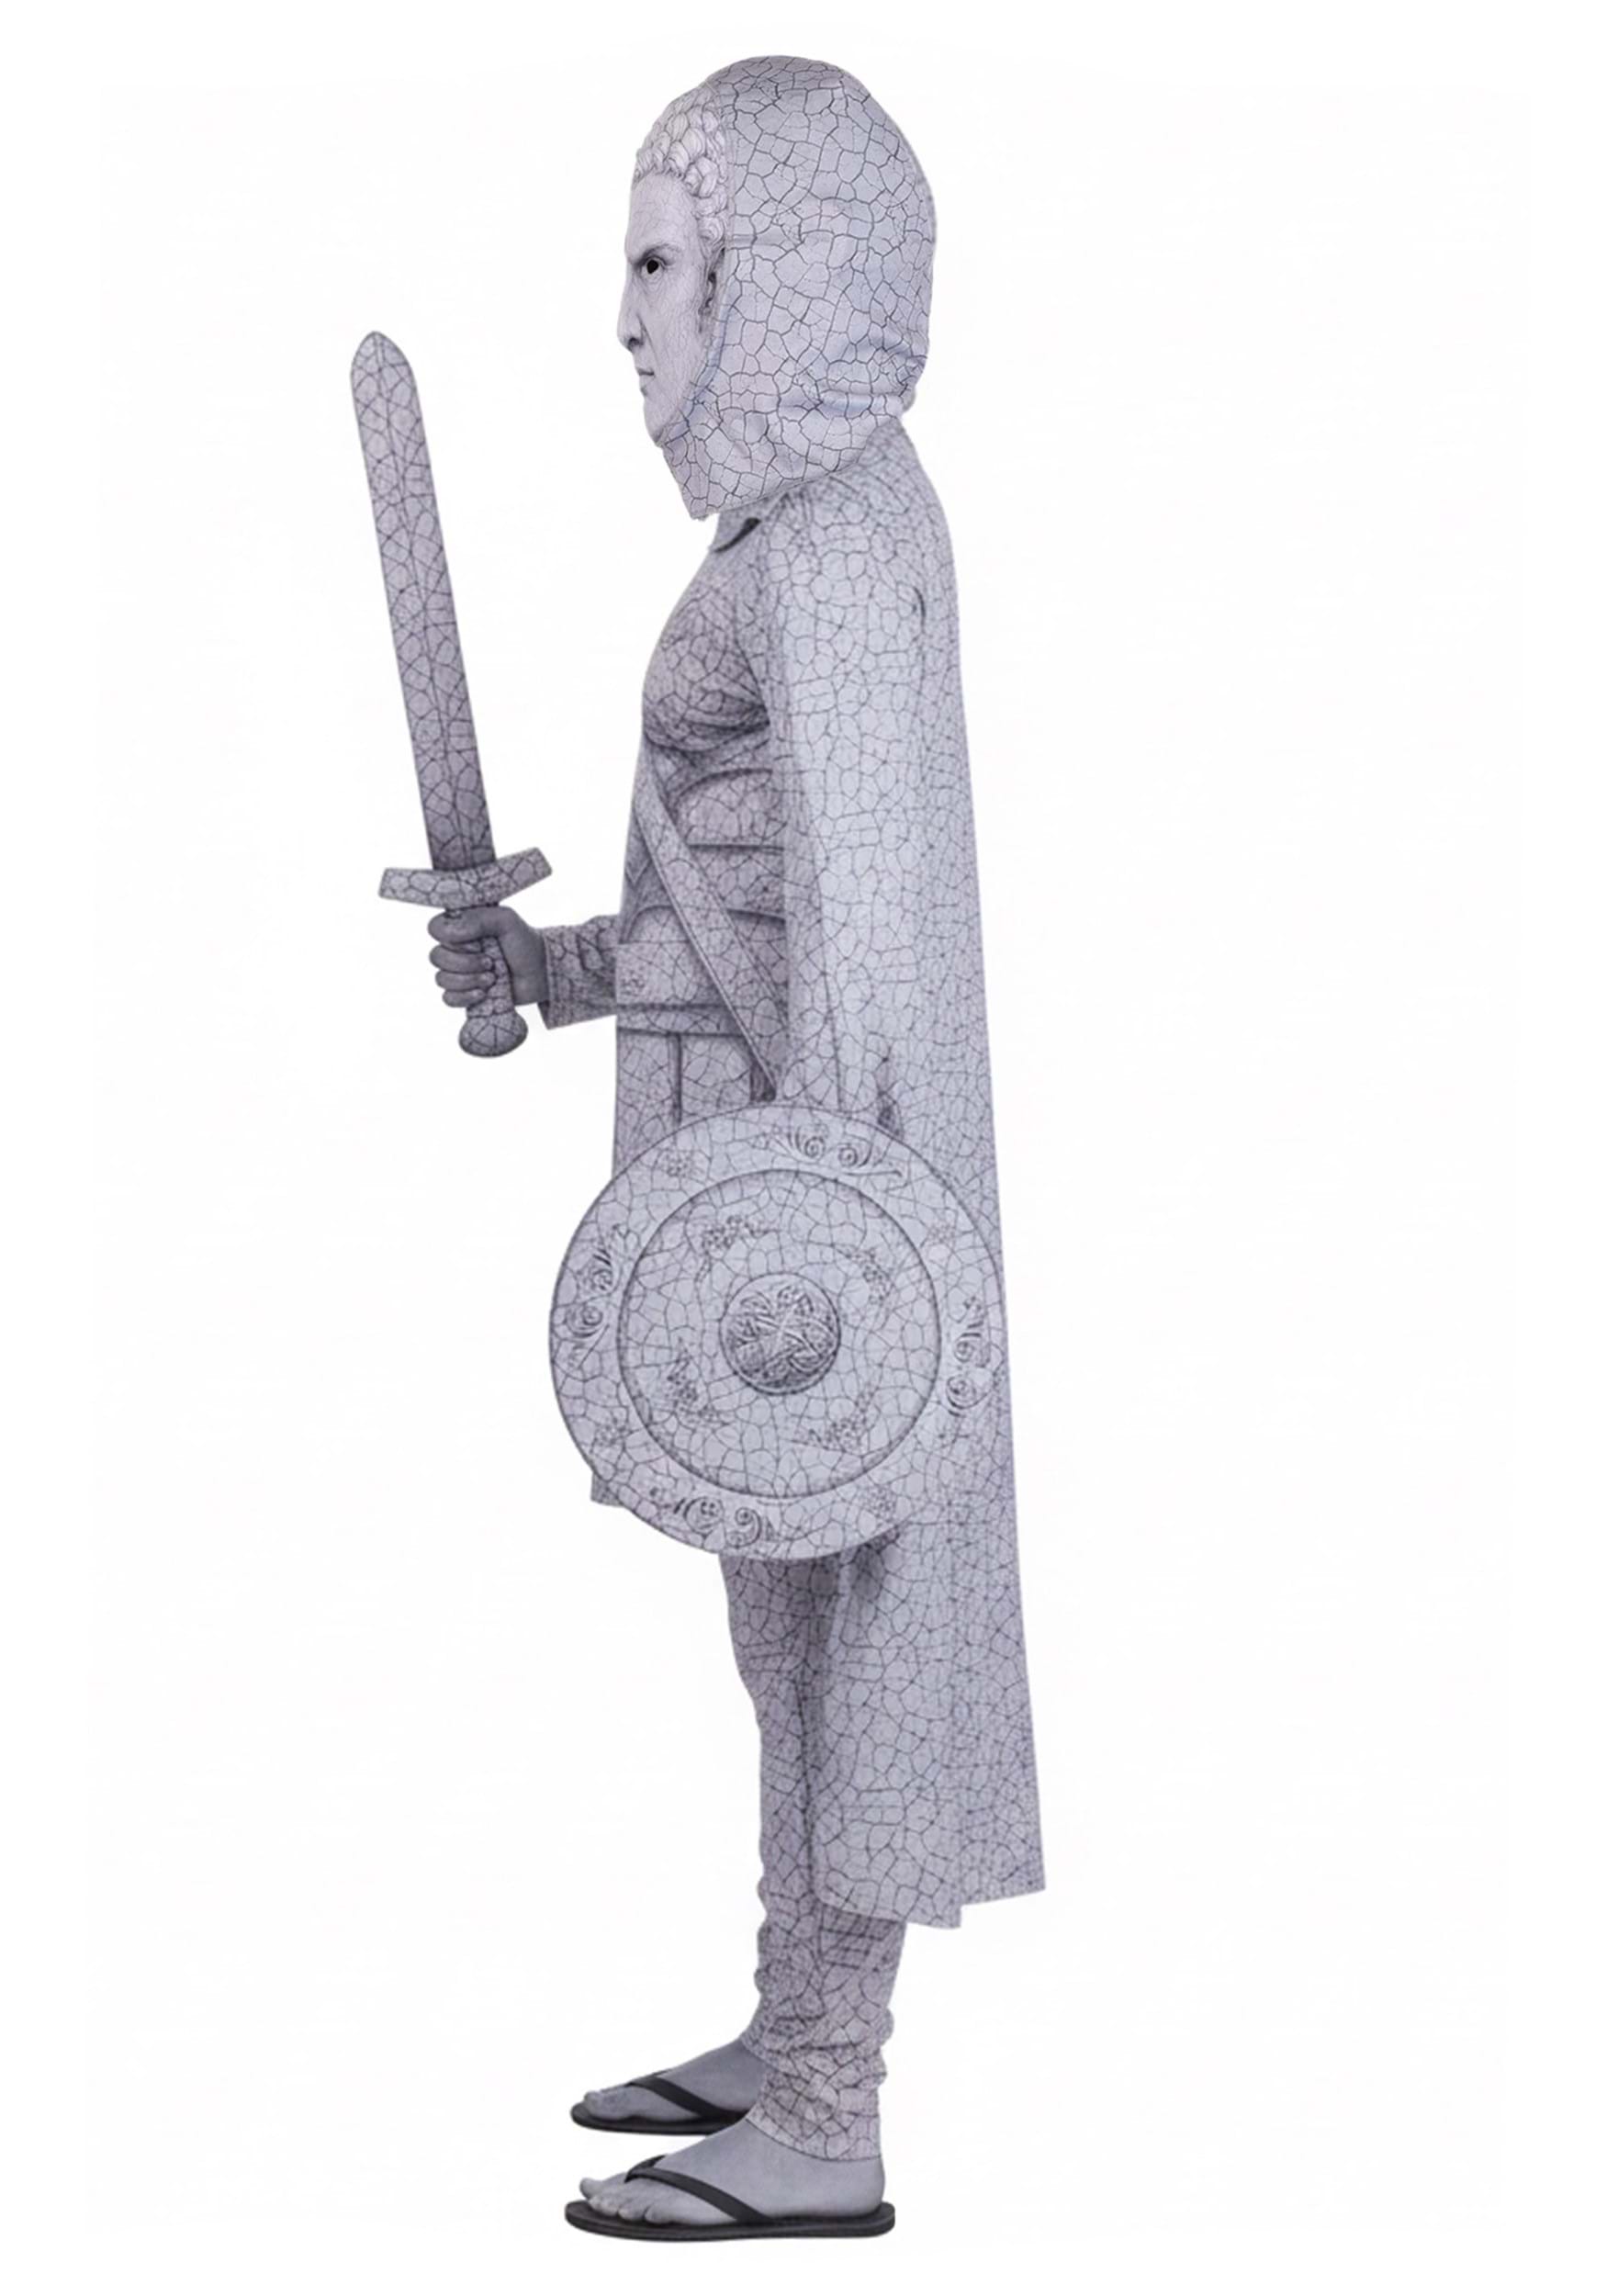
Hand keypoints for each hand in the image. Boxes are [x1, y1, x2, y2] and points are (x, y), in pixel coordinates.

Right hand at [427, 905, 547, 1008]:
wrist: (541, 973)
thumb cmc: (524, 943)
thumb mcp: (506, 920)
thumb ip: (478, 919)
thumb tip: (448, 933)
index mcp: (462, 927)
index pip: (435, 929)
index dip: (451, 939)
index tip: (477, 943)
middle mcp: (457, 949)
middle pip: (436, 957)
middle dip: (465, 963)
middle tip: (490, 963)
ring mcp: (459, 972)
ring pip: (441, 979)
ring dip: (468, 980)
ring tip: (492, 979)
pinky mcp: (464, 993)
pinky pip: (448, 998)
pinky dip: (464, 997)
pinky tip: (483, 993)